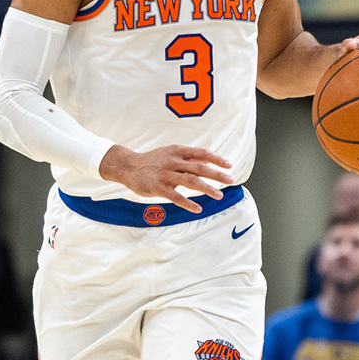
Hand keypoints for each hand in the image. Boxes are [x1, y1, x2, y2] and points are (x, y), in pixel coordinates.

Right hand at [99, 145, 232, 210]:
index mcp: (177, 152)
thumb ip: (186, 157)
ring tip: (219, 195)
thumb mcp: (169, 152)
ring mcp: (166, 175)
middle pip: (199, 168)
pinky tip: (198, 208)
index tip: (229, 165)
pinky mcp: (158, 188)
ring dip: (206, 188)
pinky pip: (176, 197)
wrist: (128, 166)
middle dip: (216, 174)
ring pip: (190, 181)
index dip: (216, 159)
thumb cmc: (152, 160)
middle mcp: (173, 162)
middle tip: (230, 180)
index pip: (201, 153)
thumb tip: (207, 160)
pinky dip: (188, 203)